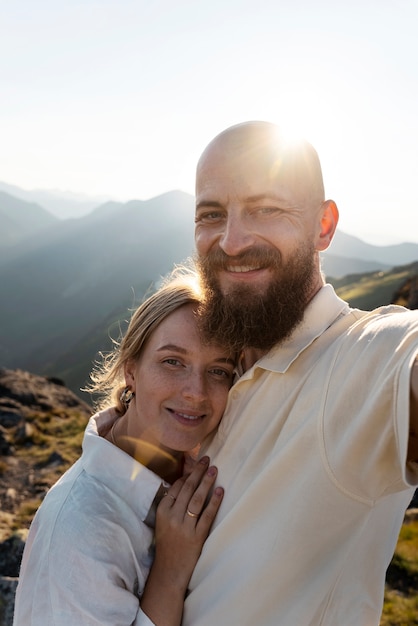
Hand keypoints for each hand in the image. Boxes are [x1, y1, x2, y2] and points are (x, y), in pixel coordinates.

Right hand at [154, 456, 222, 589]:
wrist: (169, 571)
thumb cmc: (167, 543)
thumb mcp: (163, 521)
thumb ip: (172, 503)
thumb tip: (185, 481)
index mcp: (162, 511)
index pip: (176, 487)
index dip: (187, 474)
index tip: (195, 464)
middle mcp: (172, 517)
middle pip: (187, 489)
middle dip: (198, 472)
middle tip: (207, 459)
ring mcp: (184, 527)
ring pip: (197, 499)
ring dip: (206, 482)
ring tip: (214, 470)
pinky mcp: (196, 537)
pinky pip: (207, 515)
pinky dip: (214, 502)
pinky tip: (220, 491)